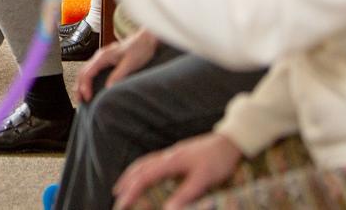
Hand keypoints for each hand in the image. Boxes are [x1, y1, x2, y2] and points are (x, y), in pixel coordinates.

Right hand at [77, 29, 158, 102]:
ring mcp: (102, 57)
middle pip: (83, 72)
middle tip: (80, 100)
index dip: (84, 86)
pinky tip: (90, 85)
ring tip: (82, 95)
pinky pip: (92, 69)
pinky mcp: (107, 59)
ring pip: (86, 70)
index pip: (87, 73)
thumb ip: (118, 75)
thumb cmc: (140, 49)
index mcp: (103, 56)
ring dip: (82, 83)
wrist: (147, 39)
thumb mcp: (130, 64)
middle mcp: (100, 56)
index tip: (87, 98)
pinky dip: (88, 79)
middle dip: (79, 86)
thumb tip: (108, 88)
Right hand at [114, 132, 241, 209]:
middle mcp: (167, 156)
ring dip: (131, 174)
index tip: (122, 205)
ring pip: (144, 163)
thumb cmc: (218, 160)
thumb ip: (185, 194)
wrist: (230, 141)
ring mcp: (171, 153)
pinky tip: (144, 174)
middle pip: (139, 168)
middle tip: (116, 197)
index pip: (144, 177)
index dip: (131, 191)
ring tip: (123, 186)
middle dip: (126, 182)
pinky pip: (151, 161)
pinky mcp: (176, 154)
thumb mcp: (203, 179)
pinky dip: (141, 169)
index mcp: (170, 161)